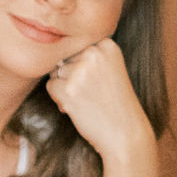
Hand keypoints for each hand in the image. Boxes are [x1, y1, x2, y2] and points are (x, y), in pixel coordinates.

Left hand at [44, 38, 154, 164]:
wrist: (125, 132)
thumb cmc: (116, 103)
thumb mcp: (110, 69)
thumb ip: (89, 57)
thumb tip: (55, 58)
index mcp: (107, 45)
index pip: (78, 47)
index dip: (83, 67)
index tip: (99, 81)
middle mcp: (94, 53)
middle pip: (66, 58)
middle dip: (72, 77)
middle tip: (91, 93)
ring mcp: (81, 71)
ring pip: (56, 72)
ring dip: (65, 88)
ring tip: (86, 100)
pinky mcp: (68, 89)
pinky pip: (51, 86)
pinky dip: (59, 98)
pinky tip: (78, 107)